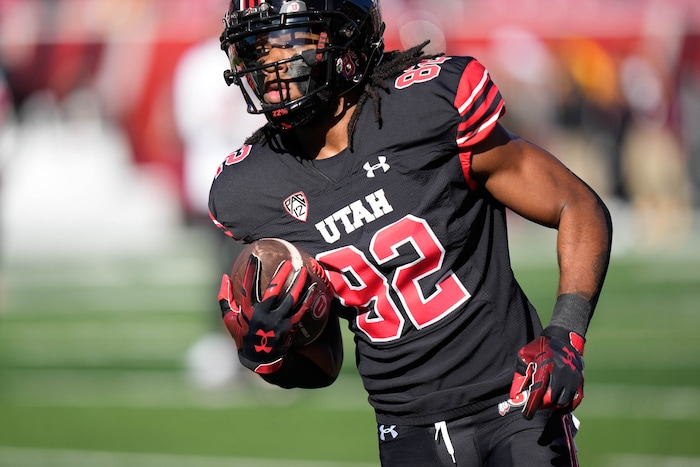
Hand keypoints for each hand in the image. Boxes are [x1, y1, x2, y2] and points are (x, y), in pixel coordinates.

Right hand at [218, 254, 311, 374]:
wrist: (258, 360)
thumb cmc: (243, 335)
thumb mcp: (229, 319)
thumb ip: (225, 298)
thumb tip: (224, 277)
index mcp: (247, 310)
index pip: (248, 287)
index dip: (250, 271)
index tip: (254, 257)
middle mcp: (262, 315)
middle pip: (274, 290)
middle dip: (281, 274)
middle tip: (288, 262)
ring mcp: (277, 322)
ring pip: (290, 299)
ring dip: (298, 284)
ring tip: (304, 271)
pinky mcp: (288, 328)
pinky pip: (301, 311)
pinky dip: (308, 299)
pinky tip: (314, 289)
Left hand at [509, 327, 584, 418]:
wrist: (563, 337)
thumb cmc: (540, 347)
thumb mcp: (525, 356)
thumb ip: (520, 375)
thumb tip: (515, 397)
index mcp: (546, 366)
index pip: (538, 391)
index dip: (532, 406)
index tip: (526, 416)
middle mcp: (561, 373)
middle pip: (551, 399)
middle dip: (542, 405)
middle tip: (536, 404)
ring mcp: (573, 378)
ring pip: (563, 402)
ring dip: (553, 406)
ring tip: (545, 403)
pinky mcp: (580, 381)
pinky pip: (575, 400)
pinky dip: (566, 407)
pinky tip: (557, 408)